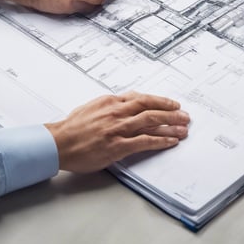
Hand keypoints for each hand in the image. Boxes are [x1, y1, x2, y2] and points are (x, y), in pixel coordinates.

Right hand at [45, 91, 189, 172]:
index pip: (141, 98)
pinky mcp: (118, 146)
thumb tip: (124, 102)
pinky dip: (160, 140)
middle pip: (150, 108)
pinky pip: (144, 141)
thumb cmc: (72, 127)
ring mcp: (118, 128)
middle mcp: (117, 112)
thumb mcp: (91, 107)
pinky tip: (170, 142)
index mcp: (111, 101)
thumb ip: (110, 105)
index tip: (171, 103)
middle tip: (184, 115)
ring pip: (151, 122)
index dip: (159, 100)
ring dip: (170, 125)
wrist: (59, 142)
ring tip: (183, 128)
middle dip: (171, 111)